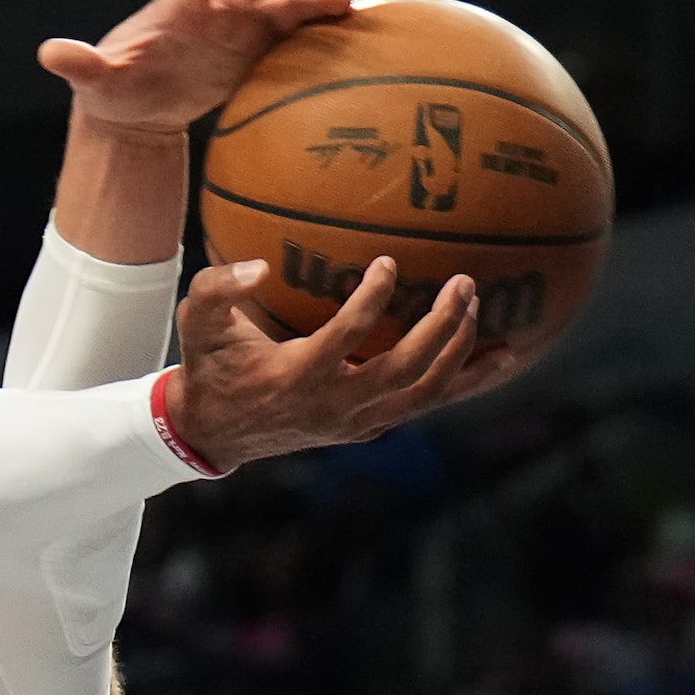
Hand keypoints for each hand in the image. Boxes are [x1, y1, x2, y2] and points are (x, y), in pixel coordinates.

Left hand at [39, 0, 363, 135]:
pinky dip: (320, 19)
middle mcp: (210, 9)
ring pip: (280, 1)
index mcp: (174, 12)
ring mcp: (236, 24)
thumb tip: (48, 54)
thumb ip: (78, 65)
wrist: (138, 107)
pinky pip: (292, 26)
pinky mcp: (255, 43)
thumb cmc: (112, 90)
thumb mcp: (93, 82)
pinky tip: (355, 16)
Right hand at [159, 256, 518, 470]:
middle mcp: (335, 406)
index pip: (347, 337)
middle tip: (464, 283)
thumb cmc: (211, 365)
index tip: (388, 262)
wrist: (217, 432)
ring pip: (424, 393)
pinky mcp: (369, 428)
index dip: (372, 299)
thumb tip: (260, 265)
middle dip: (441, 327)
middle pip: (404, 369)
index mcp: (298, 377)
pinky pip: (425, 404)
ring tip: (480, 309)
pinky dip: (463, 382)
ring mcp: (357, 423)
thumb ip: (218, 288)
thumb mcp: (197, 321)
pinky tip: (497, 356)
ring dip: (459, 353)